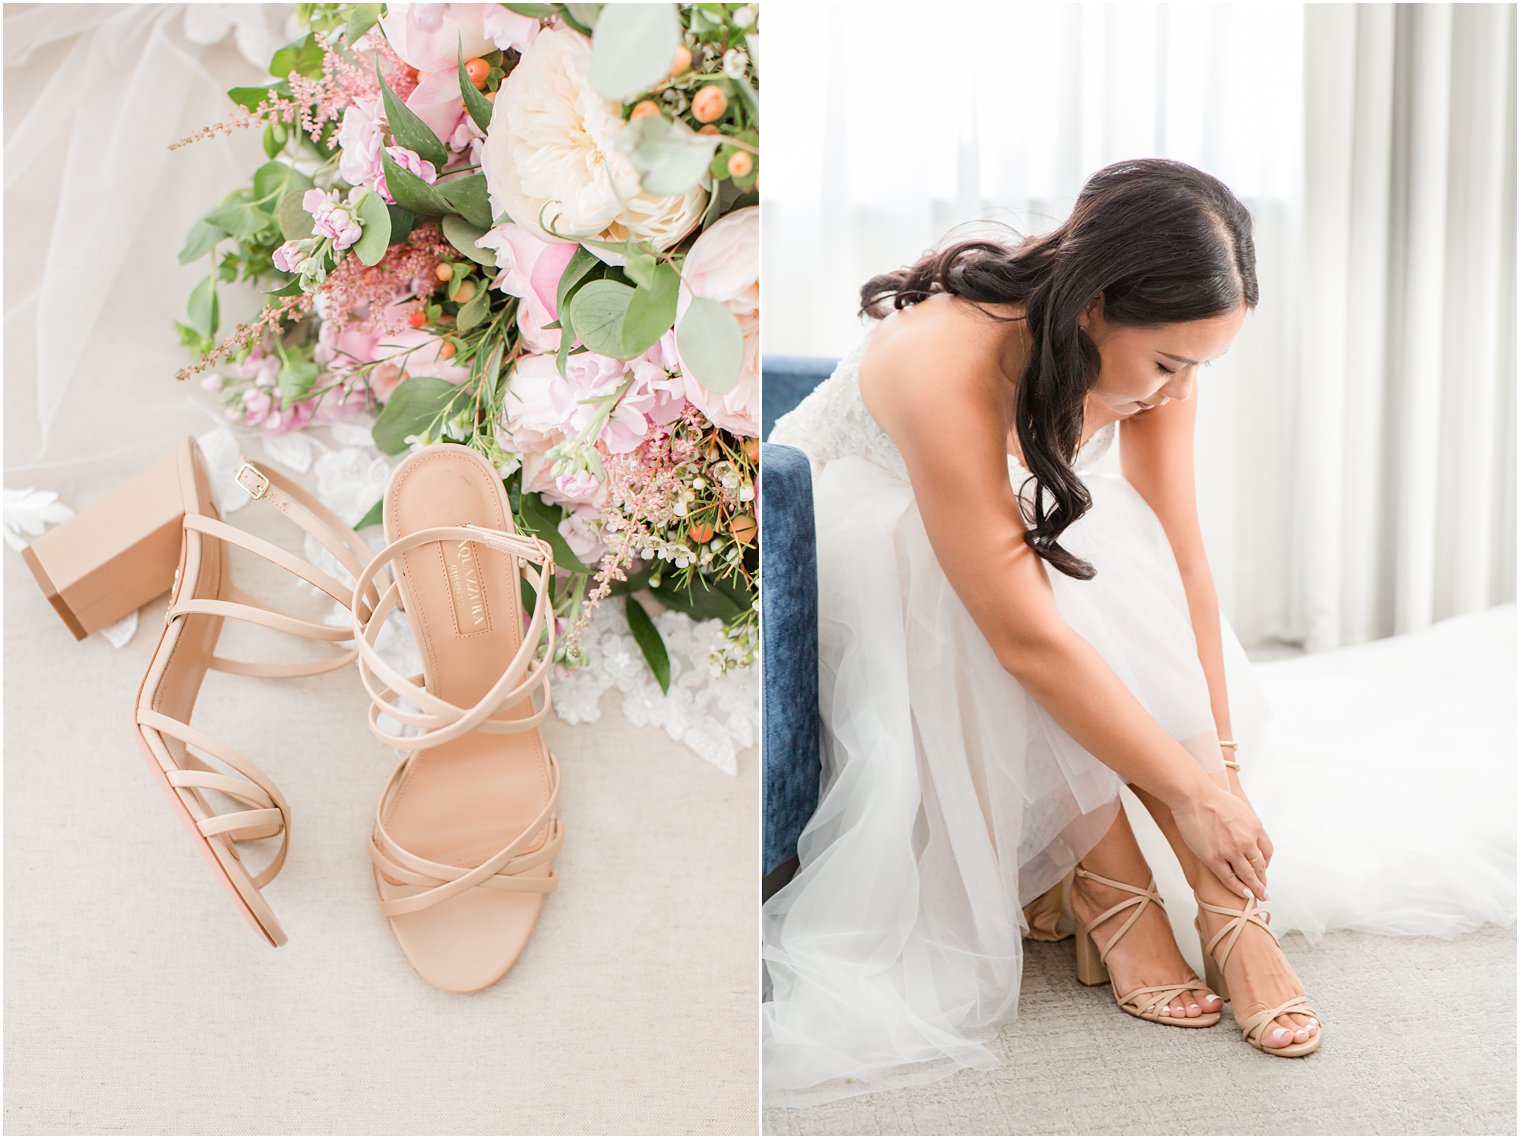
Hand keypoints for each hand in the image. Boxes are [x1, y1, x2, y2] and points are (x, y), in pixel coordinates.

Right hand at [1170, 782, 1273, 900]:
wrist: (1193, 796)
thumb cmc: (1211, 798)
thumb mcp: (1238, 807)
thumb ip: (1245, 822)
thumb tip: (1246, 830)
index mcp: (1255, 827)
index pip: (1267, 851)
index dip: (1266, 862)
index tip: (1263, 869)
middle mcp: (1246, 841)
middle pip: (1260, 865)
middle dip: (1263, 879)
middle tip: (1264, 889)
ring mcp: (1231, 850)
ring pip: (1248, 875)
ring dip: (1256, 888)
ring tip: (1259, 896)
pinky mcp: (1213, 858)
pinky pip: (1229, 878)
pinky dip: (1239, 888)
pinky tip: (1245, 894)